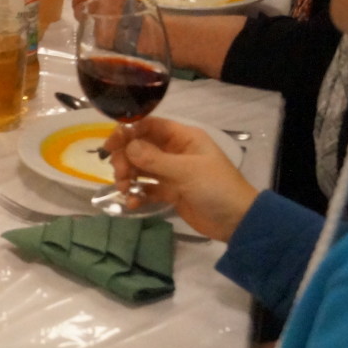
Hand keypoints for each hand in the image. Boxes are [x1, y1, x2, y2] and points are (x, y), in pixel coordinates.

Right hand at [103, 118, 257, 242]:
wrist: (237, 222)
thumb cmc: (216, 188)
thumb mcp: (186, 171)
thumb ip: (154, 159)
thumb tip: (127, 146)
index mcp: (183, 138)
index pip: (149, 125)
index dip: (128, 132)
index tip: (110, 145)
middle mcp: (175, 151)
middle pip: (140, 146)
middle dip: (126, 158)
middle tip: (120, 174)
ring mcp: (172, 172)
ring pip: (140, 167)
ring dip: (128, 176)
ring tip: (125, 189)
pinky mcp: (170, 192)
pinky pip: (146, 187)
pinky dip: (137, 193)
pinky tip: (132, 202)